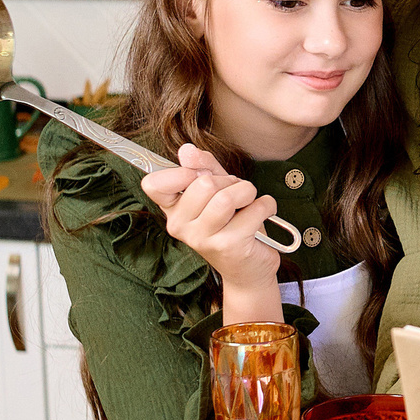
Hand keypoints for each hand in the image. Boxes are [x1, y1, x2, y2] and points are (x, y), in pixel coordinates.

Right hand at [143, 146, 282, 294]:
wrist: (248, 269)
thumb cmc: (232, 225)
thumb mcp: (218, 189)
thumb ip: (204, 167)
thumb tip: (186, 150)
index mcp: (173, 210)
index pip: (153, 184)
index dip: (179, 173)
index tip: (199, 177)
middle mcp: (181, 226)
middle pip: (203, 183)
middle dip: (229, 182)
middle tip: (235, 197)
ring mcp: (203, 238)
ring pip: (227, 197)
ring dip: (247, 193)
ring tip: (247, 205)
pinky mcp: (229, 246)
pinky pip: (255, 208)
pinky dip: (266, 206)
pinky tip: (262, 217)